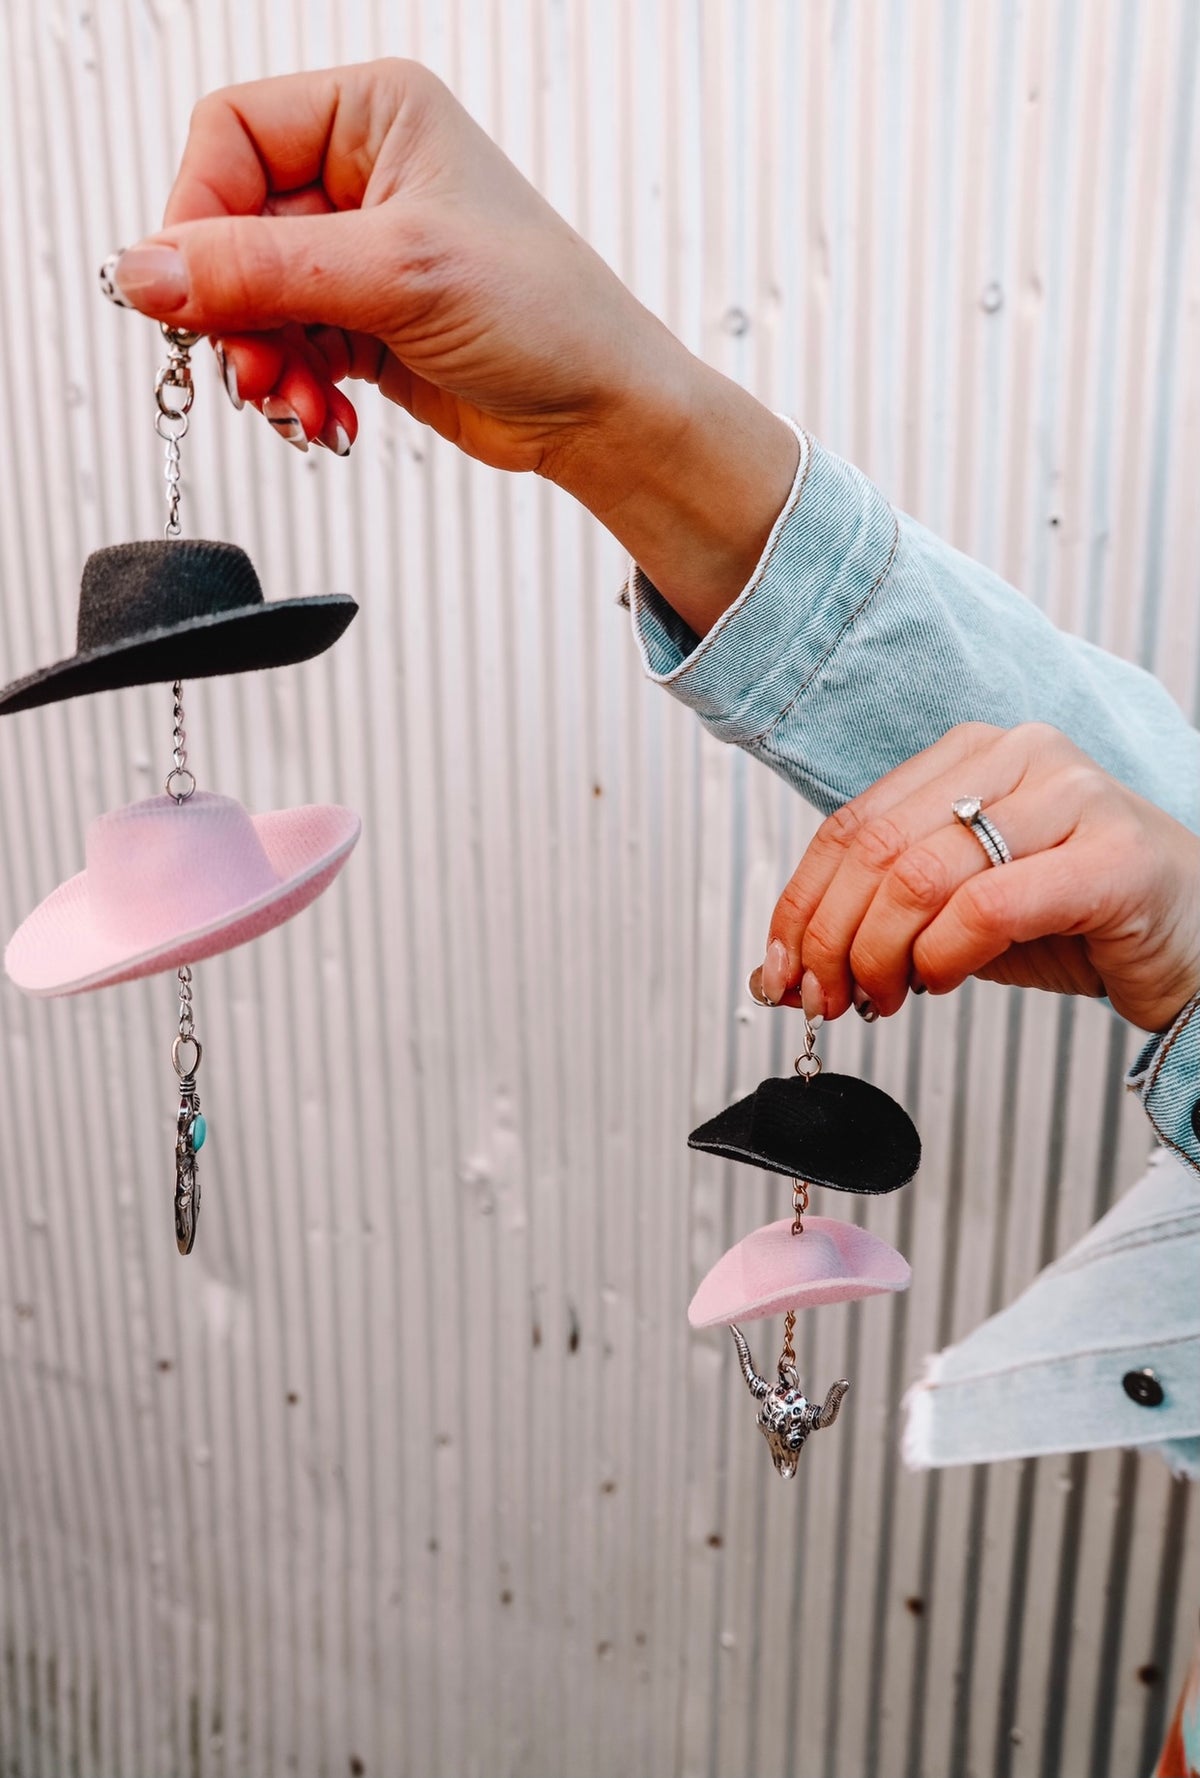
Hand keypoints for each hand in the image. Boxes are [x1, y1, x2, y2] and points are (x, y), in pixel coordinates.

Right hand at [108, 60, 795, 632]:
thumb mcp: (395, 275)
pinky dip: (294, 390)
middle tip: (252, 371)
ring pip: (250, 299)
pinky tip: (328, 419)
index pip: (230, 135)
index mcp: (373, 115)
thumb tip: (144, 271)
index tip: (192, 293)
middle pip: (230, 228)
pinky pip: (284, 347)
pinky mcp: (360, 320)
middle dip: (237, 313)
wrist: (602, 410)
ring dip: (264, 364)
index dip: (199, 215)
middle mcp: (359, 173)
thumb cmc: (545, 315)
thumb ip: (262, 270)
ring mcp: (357, 252)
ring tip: (300, 409)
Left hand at [758, 723, 1199, 1033]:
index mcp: (973, 752)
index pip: (852, 825)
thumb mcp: (956, 914)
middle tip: (828, 999)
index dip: (802, 905)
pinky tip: (940, 982)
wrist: (1194, 944)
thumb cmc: (1075, 920)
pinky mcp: (1113, 855)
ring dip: (883, 955)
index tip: (781, 970)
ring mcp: (1073, 795)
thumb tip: (778, 971)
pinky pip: (989, 906)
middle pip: (878, 850)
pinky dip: (944, 956)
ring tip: (885, 997)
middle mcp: (1020, 755)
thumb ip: (878, 922)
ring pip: (922, 875)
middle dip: (834, 939)